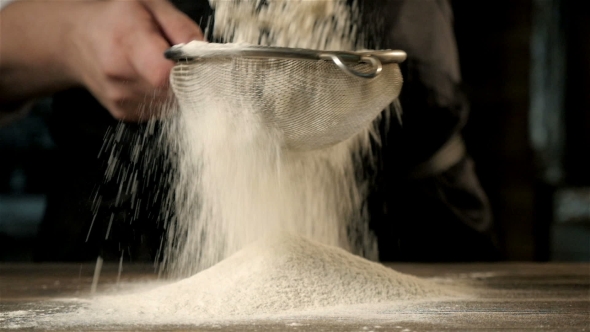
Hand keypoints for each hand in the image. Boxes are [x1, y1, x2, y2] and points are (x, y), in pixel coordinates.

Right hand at [66, 0, 203, 120]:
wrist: (76, 40)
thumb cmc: (118, 19)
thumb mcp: (150, 5)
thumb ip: (182, 28)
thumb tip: (204, 56)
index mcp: (125, 40)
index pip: (163, 74)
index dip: (186, 70)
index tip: (191, 60)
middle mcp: (118, 74)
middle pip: (172, 90)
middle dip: (184, 77)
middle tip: (175, 59)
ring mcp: (119, 98)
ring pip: (170, 103)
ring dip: (174, 88)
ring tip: (156, 65)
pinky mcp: (124, 113)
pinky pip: (160, 110)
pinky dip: (163, 97)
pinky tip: (148, 79)